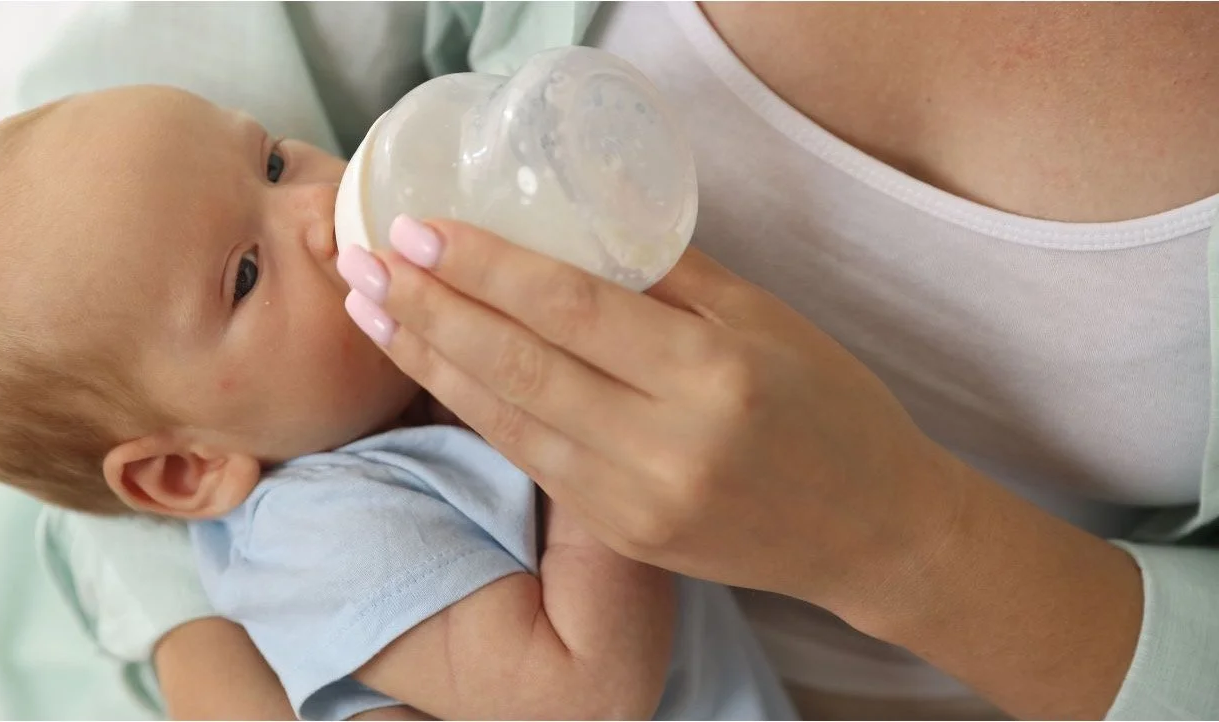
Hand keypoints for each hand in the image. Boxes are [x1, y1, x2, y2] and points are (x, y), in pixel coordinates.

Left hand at [336, 216, 969, 621]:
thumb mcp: (767, 319)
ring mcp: (638, 500)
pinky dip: (478, 412)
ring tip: (376, 313)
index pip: (571, 308)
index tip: (420, 228)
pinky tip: (437, 373)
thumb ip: (670, 273)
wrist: (872, 526)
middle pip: (520, 365)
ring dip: (432, 364)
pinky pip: (533, 462)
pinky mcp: (625, 533)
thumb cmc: (832, 406)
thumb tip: (579, 221)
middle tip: (368, 262)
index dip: (486, 267)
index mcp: (712, 373)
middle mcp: (666, 443)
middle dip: (432, 309)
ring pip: (510, 420)